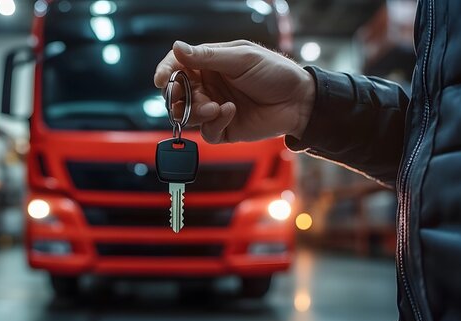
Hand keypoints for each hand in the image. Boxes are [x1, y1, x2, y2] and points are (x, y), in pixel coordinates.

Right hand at [154, 40, 314, 143]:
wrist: (299, 101)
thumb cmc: (275, 73)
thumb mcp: (241, 59)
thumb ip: (207, 56)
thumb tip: (177, 48)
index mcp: (209, 64)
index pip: (177, 66)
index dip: (166, 72)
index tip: (162, 80)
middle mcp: (208, 86)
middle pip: (177, 94)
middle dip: (178, 97)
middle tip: (182, 98)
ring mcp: (214, 108)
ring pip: (187, 115)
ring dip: (196, 111)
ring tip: (215, 107)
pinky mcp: (223, 129)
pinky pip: (206, 132)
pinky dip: (214, 122)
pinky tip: (230, 112)